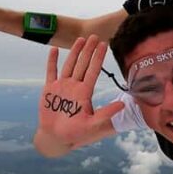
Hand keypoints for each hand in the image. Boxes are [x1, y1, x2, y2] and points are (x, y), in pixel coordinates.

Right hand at [38, 35, 123, 149]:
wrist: (56, 138)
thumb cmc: (76, 133)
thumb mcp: (93, 124)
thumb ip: (106, 113)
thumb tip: (123, 105)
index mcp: (85, 93)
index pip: (93, 71)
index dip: (98, 58)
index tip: (104, 45)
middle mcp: (74, 86)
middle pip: (82, 64)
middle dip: (88, 50)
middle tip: (94, 36)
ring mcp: (62, 86)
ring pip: (69, 65)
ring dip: (74, 52)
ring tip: (80, 39)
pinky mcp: (49, 89)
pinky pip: (51, 72)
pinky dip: (52, 61)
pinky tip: (54, 49)